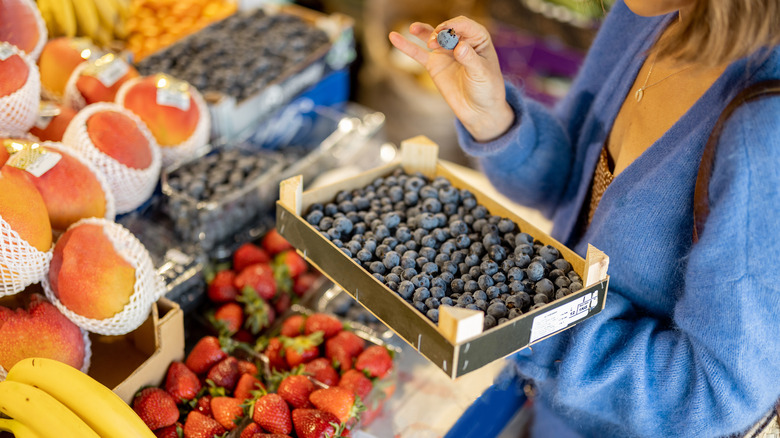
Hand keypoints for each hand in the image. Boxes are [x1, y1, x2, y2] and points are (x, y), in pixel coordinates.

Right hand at [389, 16, 514, 141]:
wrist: (479, 111)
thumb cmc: (487, 90)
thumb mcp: (482, 74)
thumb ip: (470, 59)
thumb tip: (459, 47)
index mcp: (478, 39)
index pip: (464, 25)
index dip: (454, 26)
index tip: (448, 35)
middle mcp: (461, 42)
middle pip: (446, 29)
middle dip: (440, 32)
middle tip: (435, 44)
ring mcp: (446, 53)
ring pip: (431, 36)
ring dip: (422, 31)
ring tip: (414, 29)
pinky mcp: (434, 65)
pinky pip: (418, 53)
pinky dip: (406, 46)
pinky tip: (394, 37)